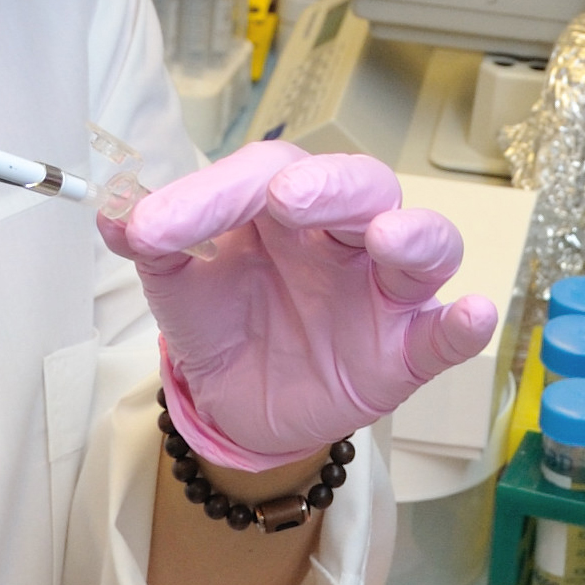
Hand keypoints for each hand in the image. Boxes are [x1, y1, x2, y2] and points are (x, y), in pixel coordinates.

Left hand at [101, 142, 498, 471]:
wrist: (241, 408)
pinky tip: (472, 315)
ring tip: (388, 237)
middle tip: (285, 198)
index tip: (151, 228)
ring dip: (413, 235)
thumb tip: (113, 210)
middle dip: (329, 187)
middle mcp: (344, 236)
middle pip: (360, 186)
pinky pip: (445, 334)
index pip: (265, 176)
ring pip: (424, 243)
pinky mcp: (407, 351)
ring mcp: (383, 291)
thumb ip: (156, 247)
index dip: (212, 194)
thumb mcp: (180, 288)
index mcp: (287, 208)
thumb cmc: (225, 324)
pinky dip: (463, 324)